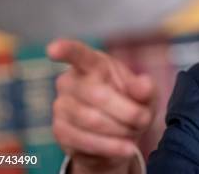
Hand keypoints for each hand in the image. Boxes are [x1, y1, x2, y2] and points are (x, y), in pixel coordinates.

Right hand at [48, 39, 156, 173]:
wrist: (119, 137)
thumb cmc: (131, 105)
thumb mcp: (146, 95)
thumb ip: (145, 88)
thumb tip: (143, 86)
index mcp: (93, 63)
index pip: (78, 54)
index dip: (66, 50)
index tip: (53, 49)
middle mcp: (70, 81)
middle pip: (98, 95)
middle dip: (128, 111)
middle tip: (144, 119)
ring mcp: (61, 106)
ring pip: (92, 120)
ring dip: (120, 130)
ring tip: (134, 133)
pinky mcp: (60, 131)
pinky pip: (85, 140)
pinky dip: (110, 146)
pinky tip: (125, 148)